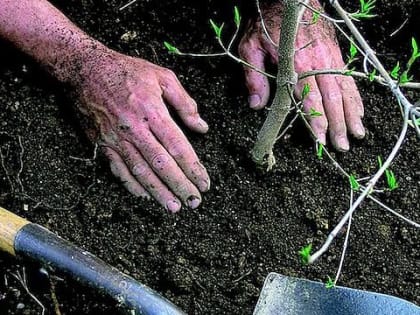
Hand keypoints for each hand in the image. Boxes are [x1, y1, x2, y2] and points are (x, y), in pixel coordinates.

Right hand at [75, 46, 209, 211]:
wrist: (85, 69)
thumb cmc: (127, 71)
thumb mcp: (162, 77)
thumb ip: (185, 103)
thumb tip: (202, 127)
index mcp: (152, 111)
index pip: (177, 146)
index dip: (192, 167)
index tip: (204, 183)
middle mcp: (134, 128)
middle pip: (161, 164)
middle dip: (180, 185)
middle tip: (195, 202)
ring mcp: (116, 138)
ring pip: (140, 172)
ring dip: (158, 192)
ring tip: (174, 207)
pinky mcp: (102, 144)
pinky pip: (118, 169)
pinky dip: (132, 185)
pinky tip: (145, 196)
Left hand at [238, 0, 364, 150]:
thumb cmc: (267, 23)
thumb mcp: (251, 47)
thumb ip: (254, 78)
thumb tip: (257, 106)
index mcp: (297, 63)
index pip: (310, 98)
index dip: (316, 120)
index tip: (320, 139)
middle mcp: (318, 62)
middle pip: (332, 98)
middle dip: (338, 124)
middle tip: (342, 146)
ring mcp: (330, 58)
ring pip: (345, 90)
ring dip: (351, 114)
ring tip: (357, 134)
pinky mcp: (336, 54)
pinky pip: (349, 78)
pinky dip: (355, 96)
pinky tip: (359, 111)